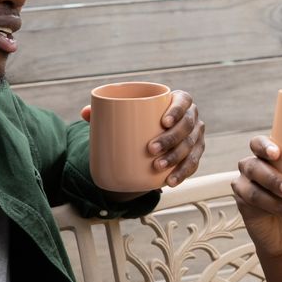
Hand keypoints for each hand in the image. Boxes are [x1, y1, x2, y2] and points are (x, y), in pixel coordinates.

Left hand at [81, 90, 204, 187]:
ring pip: (190, 148)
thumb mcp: (131, 112)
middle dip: (171, 139)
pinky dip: (182, 174)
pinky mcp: (195, 154)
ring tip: (157, 167)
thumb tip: (86, 113)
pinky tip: (171, 181)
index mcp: (180, 101)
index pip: (184, 102)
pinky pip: (193, 164)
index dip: (177, 111)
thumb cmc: (144, 118)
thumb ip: (110, 110)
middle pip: (187, 127)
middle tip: (150, 149)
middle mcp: (192, 118)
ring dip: (175, 159)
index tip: (162, 122)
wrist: (159, 132)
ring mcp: (196, 137)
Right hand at [232, 135, 281, 258]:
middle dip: (272, 176)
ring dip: (276, 195)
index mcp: (268, 156)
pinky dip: (276, 207)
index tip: (277, 153)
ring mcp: (245, 185)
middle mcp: (253, 167)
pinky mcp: (243, 203)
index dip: (264, 146)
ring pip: (254, 186)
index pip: (258, 143)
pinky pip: (255, 203)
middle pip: (253, 164)